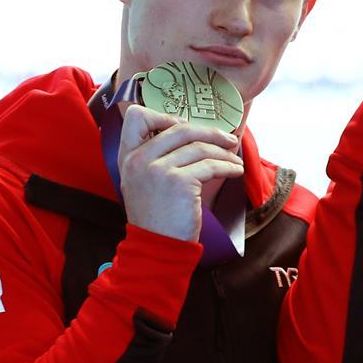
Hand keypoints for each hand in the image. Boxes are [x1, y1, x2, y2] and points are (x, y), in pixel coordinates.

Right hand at [118, 105, 243, 241]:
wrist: (156, 247)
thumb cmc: (155, 217)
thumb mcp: (141, 182)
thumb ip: (153, 158)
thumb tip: (187, 134)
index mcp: (127, 156)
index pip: (137, 116)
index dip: (164, 116)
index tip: (185, 126)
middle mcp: (140, 159)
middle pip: (180, 128)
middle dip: (210, 132)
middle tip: (228, 140)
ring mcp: (159, 169)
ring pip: (200, 147)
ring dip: (224, 152)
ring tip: (234, 160)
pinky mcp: (180, 182)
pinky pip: (211, 165)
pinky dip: (228, 167)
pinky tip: (235, 171)